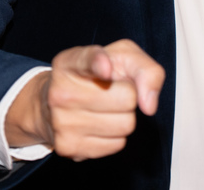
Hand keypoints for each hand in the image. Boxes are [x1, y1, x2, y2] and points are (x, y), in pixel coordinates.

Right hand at [6, 39, 164, 160]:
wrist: (54, 103)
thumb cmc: (96, 76)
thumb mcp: (123, 58)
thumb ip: (146, 70)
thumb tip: (149, 105)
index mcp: (70, 62)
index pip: (86, 60)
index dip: (98, 62)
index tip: (105, 67)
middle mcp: (60, 91)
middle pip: (127, 98)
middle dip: (129, 96)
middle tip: (113, 92)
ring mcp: (61, 121)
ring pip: (125, 125)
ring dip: (124, 117)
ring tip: (105, 108)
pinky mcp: (67, 147)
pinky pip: (117, 144)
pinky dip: (115, 135)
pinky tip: (98, 125)